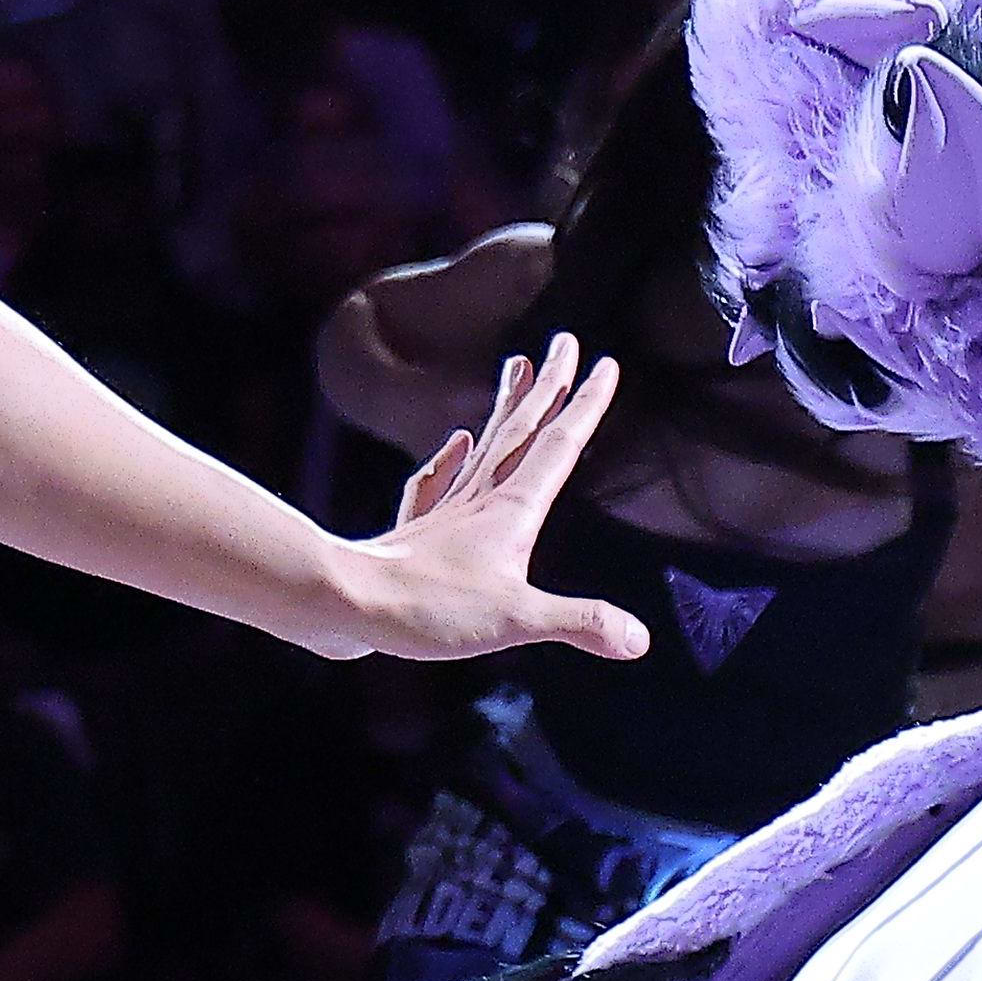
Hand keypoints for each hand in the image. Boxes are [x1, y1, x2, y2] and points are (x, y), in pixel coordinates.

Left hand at [338, 340, 647, 662]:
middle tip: (563, 341)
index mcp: (511, 512)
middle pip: (521, 431)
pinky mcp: (415, 533)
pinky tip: (457, 444)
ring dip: (506, 408)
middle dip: (547, 386)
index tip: (605, 363)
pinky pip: (436, 482)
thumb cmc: (426, 608)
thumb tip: (639, 638)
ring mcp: (444, 513)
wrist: (342, 603)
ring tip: (514, 369)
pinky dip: (449, 459)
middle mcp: (479, 501)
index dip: (586, 405)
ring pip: (484, 447)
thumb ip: (579, 622)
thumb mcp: (515, 620)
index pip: (558, 447)